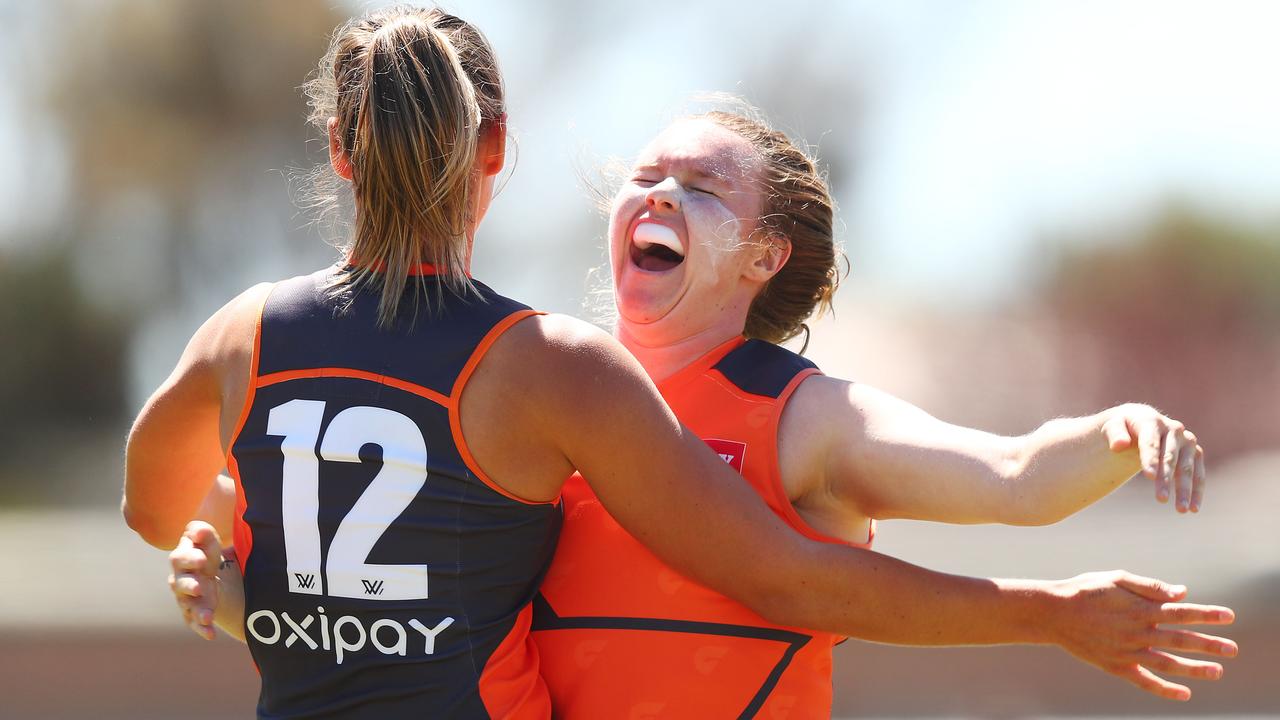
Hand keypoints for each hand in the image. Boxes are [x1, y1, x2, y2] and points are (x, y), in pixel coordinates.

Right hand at [168, 520, 224, 639]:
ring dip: (198, 610)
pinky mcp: (193, 614)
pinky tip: (211, 635)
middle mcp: (181, 580)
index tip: (204, 559)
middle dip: (190, 584)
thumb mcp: (210, 543)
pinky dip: (202, 629)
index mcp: (183, 559)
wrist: (214, 576)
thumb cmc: (208, 555)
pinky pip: (195, 623)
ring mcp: (187, 598)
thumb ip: (203, 534)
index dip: (191, 558)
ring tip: (207, 615)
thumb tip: (197, 532)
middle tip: (201, 586)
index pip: (181, 558)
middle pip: (181, 583)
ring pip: (188, 605)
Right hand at [1046, 570, 1236, 700]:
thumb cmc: (1085, 590)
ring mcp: (1128, 651)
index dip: (1207, 614)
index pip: (1182, 612)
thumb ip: (1150, 587)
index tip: (1229, 617)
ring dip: (1195, 668)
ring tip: (1217, 671)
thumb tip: (1182, 593)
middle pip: (1181, 639)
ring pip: (1168, 663)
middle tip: (1232, 649)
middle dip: (1209, 644)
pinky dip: (1165, 689)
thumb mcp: (1116, 578)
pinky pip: (1145, 681)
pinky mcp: (1116, 666)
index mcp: (1140, 608)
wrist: (1053, 612)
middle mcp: (1138, 632)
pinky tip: (1184, 693)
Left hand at [1102, 404, 1205, 511]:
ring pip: (1186, 467)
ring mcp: (1186, 441)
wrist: (1140, 423)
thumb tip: (1119, 445)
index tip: (1149, 476)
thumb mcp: (1112, 427)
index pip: (1150, 442)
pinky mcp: (1195, 452)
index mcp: (1151, 421)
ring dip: (1185, 489)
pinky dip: (1197, 491)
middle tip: (1161, 499)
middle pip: (1169, 457)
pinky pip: (1198, 473)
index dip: (1150, 459)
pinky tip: (1193, 508)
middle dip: (1165, 478)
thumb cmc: (1123, 428)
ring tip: (1180, 510)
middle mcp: (1173, 429)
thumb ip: (1114, 434)